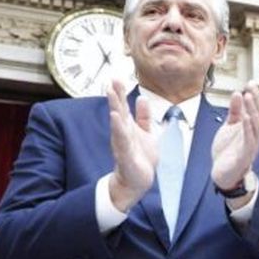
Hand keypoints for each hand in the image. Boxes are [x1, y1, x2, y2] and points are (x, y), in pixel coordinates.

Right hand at [107, 79, 157, 211]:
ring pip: (118, 122)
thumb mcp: (147, 133)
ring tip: (112, 94)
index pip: (123, 107)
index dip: (120, 93)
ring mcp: (123, 143)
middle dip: (115, 96)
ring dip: (115, 108)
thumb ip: (144, 117)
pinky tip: (115, 118)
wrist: (139, 181)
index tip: (116, 78)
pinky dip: (118, 128)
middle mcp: (123, 133)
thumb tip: (142, 98)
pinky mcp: (125, 154)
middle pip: (118, 111)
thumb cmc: (141, 158)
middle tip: (111, 80)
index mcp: (128, 127)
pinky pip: (121, 139)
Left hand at [211, 81, 258, 191]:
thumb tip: (237, 93)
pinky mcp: (245, 155)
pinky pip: (249, 140)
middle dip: (255, 101)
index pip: (256, 110)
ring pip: (256, 126)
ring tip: (248, 97)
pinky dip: (248, 128)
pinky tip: (245, 117)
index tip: (251, 83)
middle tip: (250, 87)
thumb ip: (234, 112)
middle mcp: (254, 136)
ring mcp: (251, 146)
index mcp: (251, 129)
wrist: (222, 174)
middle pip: (258, 116)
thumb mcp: (229, 127)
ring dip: (253, 111)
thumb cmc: (227, 151)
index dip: (255, 97)